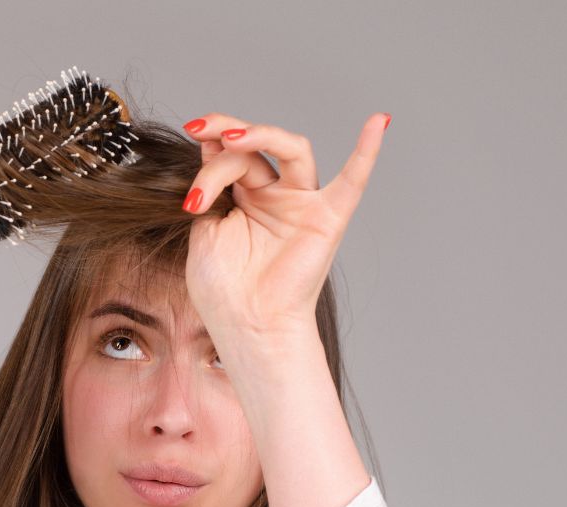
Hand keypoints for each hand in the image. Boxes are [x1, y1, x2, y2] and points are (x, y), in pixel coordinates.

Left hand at [180, 111, 388, 350]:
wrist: (246, 324)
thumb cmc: (224, 289)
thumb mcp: (204, 229)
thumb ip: (210, 187)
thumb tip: (209, 144)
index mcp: (244, 198)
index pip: (230, 155)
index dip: (209, 143)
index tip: (188, 135)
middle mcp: (274, 194)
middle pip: (254, 148)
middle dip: (226, 134)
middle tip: (199, 130)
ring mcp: (302, 203)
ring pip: (290, 149)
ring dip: (260, 134)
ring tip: (231, 137)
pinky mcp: (328, 218)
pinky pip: (353, 180)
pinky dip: (367, 150)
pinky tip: (378, 121)